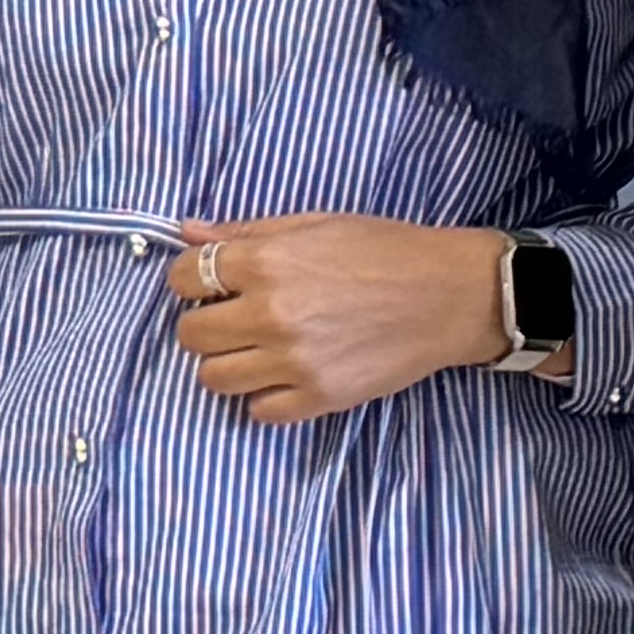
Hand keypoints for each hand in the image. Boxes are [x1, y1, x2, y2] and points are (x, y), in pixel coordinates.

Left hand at [170, 215, 518, 425]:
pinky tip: (286, 371)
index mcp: (267, 262)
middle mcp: (272, 314)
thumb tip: (189, 233)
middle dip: (205, 322)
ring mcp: (293, 361)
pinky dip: (264, 394)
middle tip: (235, 316)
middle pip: (191, 334)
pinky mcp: (318, 397)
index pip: (184, 278)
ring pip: (214, 378)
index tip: (210, 281)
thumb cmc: (386, 250)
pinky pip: (258, 410)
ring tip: (257, 347)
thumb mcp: (315, 224)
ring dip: (227, 361)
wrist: (449, 295)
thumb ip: (247, 231)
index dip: (191, 278)